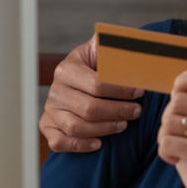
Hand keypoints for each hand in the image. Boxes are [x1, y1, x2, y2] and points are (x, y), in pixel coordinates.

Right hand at [40, 35, 143, 152]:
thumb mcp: (102, 51)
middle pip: (89, 108)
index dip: (121, 90)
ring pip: (77, 127)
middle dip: (118, 111)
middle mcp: (55, 90)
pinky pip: (59, 142)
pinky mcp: (47, 126)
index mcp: (67, 68)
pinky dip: (79, 145)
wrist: (76, 79)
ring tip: (123, 124)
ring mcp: (50, 110)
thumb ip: (115, 45)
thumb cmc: (94, 67)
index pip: (97, 84)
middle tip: (136, 111)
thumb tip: (132, 42)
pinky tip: (98, 143)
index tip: (139, 92)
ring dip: (105, 128)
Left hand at [156, 67, 186, 187]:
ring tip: (179, 150)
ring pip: (168, 122)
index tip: (177, 97)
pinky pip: (166, 141)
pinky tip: (177, 160)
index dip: (183, 81)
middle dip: (167, 118)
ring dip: (164, 138)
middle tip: (178, 136)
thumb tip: (185, 74)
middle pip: (177, 100)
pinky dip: (164, 153)